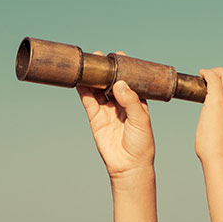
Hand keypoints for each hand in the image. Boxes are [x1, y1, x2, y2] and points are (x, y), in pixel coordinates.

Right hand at [77, 52, 154, 177]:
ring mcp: (107, 110)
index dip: (124, 69)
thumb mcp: (141, 119)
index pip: (129, 81)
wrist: (129, 165)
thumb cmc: (141, 143)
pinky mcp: (96, 118)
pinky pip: (89, 101)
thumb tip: (119, 83)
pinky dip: (84, 90)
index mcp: (136, 102)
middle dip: (106, 70)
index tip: (120, 56)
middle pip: (111, 83)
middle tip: (99, 57)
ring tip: (88, 65)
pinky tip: (80, 80)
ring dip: (93, 78)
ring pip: (98, 90)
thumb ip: (131, 101)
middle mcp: (121, 104)